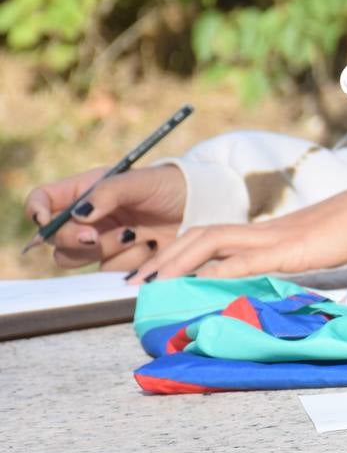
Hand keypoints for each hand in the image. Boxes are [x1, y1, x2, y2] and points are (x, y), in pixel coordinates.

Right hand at [24, 163, 186, 267]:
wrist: (203, 208)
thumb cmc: (170, 186)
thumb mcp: (140, 181)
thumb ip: (109, 193)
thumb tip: (80, 214)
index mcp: (85, 192)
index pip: (42, 200)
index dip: (36, 210)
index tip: (45, 219)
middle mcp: (87, 219)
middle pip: (53, 238)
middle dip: (71, 239)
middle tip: (94, 236)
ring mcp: (101, 242)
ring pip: (75, 258)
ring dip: (103, 249)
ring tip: (136, 234)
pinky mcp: (120, 262)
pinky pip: (108, 270)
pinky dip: (127, 261)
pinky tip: (150, 246)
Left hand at [125, 181, 346, 283]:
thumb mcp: (306, 252)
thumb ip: (280, 264)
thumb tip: (256, 287)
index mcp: (261, 234)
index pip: (207, 237)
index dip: (173, 253)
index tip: (149, 276)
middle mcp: (259, 232)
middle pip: (197, 235)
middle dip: (161, 257)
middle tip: (134, 284)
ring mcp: (273, 237)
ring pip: (211, 240)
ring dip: (176, 261)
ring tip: (153, 284)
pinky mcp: (289, 248)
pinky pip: (247, 257)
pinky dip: (219, 270)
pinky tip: (200, 282)